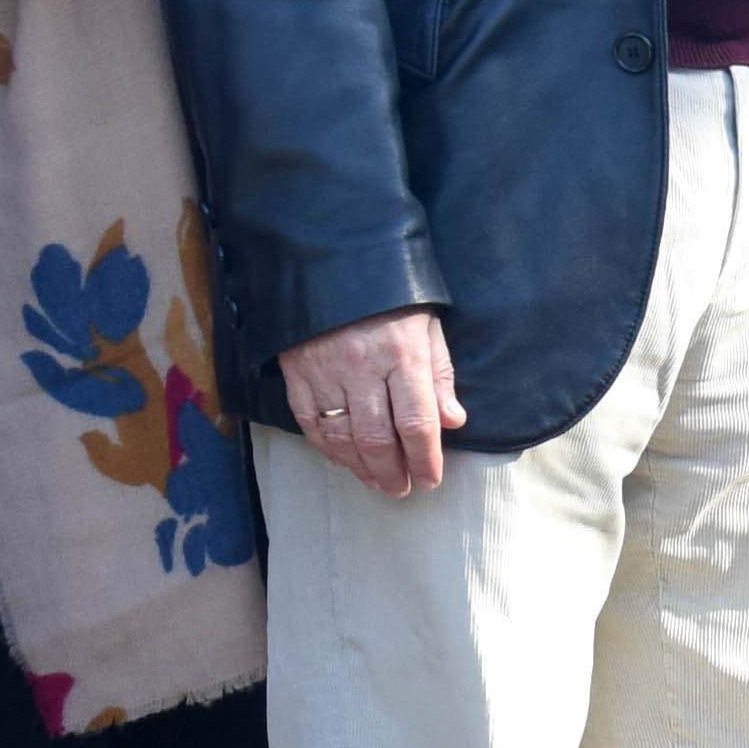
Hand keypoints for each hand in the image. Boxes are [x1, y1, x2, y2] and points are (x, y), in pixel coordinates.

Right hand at [276, 309, 459, 498]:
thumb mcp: (426, 326)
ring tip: (376, 481)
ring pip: (341, 436)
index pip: (416, 422)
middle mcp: (362, 366)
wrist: (331, 258)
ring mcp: (324, 370)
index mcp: (401, 354)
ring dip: (360, 466)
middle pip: (377, 438)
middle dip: (392, 471)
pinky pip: (309, 421)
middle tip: (402, 489)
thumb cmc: (390, 295)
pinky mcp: (296, 370)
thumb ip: (439, 374)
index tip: (430, 479)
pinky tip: (343, 460)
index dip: (425, 459)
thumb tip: (452, 421)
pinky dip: (326, 447)